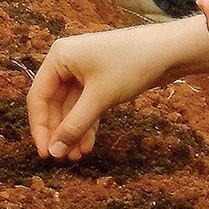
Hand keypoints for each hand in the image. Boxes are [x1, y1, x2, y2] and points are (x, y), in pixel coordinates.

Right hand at [28, 23, 193, 160]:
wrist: (169, 51)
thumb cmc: (132, 65)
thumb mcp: (99, 98)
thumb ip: (74, 125)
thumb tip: (54, 151)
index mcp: (59, 56)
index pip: (38, 97)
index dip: (40, 127)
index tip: (45, 153)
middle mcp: (68, 61)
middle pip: (53, 103)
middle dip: (59, 131)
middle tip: (61, 158)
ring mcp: (84, 70)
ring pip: (71, 107)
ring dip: (73, 131)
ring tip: (76, 156)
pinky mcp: (100, 79)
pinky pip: (86, 104)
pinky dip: (87, 123)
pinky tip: (87, 145)